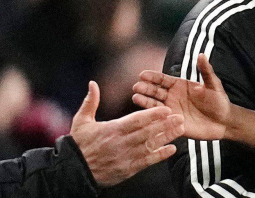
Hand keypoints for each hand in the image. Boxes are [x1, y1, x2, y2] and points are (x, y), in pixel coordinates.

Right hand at [70, 81, 184, 186]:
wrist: (73, 171)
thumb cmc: (79, 144)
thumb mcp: (81, 121)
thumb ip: (90, 102)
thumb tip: (92, 83)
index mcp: (111, 130)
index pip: (136, 121)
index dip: (152, 115)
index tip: (166, 109)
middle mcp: (121, 143)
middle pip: (147, 132)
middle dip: (165, 124)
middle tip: (180, 116)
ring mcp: (125, 157)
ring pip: (150, 146)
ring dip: (167, 137)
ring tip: (181, 129)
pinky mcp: (128, 170)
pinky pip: (147, 162)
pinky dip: (160, 156)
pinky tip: (172, 149)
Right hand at [132, 54, 230, 140]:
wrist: (224, 122)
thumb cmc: (219, 101)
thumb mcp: (213, 85)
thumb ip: (206, 71)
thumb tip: (201, 55)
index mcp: (179, 85)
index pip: (163, 79)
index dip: (153, 77)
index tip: (142, 74)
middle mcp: (172, 97)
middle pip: (155, 91)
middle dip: (145, 88)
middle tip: (136, 86)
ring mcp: (171, 110)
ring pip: (154, 105)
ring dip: (145, 102)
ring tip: (136, 98)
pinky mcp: (172, 123)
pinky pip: (160, 120)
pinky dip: (152, 117)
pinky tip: (144, 115)